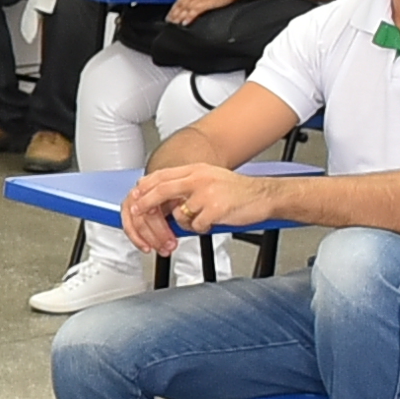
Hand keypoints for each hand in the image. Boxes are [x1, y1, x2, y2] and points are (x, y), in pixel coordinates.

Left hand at [121, 163, 273, 255]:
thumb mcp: (210, 179)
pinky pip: (196, 226)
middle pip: (162, 190)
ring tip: (203, 219)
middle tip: (138, 214)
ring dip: (186, 223)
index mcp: (196, 170)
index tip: (135, 197)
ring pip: (180, 214)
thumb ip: (188, 185)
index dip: (145, 187)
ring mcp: (206, 194)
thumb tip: (164, 200)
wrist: (264, 196)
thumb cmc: (238, 192)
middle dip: (146, 204)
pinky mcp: (214, 209)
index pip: (162, 175)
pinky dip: (202, 229)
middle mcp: (199, 178)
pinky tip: (214, 222)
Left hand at [164, 0, 238, 24]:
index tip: (170, 14)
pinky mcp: (207, 2)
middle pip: (181, 5)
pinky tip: (185, 23)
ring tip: (174, 24)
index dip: (174, 8)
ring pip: (186, 9)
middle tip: (169, 22)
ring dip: (179, 17)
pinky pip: (195, 11)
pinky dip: (189, 17)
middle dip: (174, 14)